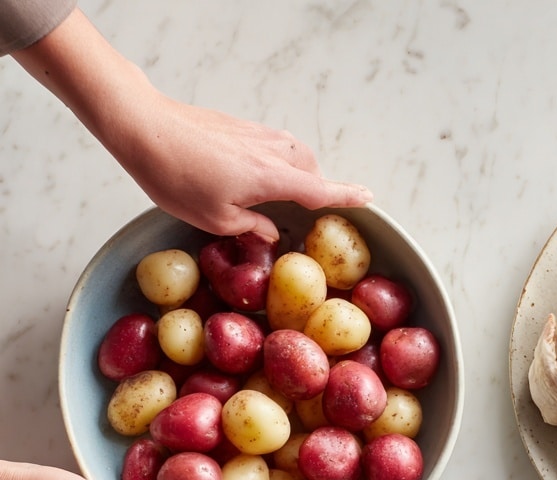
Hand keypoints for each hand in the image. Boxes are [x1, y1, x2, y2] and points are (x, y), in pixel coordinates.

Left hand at [13, 10, 371, 241]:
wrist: (143, 127)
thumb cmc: (175, 177)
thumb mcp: (214, 219)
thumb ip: (249, 226)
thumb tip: (269, 232)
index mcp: (270, 178)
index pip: (319, 190)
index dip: (346, 196)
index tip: (369, 198)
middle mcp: (270, 152)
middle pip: (311, 169)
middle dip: (318, 187)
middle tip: (313, 211)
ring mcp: (255, 134)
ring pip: (294, 152)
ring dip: (299, 170)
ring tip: (285, 193)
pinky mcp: (240, 126)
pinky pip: (274, 143)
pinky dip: (279, 158)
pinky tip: (258, 172)